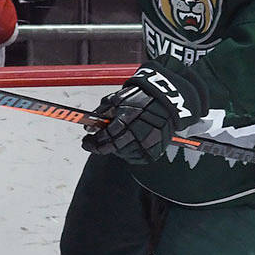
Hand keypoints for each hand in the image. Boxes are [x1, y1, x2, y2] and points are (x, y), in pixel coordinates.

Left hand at [83, 65, 204, 163]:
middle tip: (93, 144)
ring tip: (113, 140)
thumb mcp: (118, 98)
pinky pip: (136, 158)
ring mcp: (148, 144)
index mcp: (127, 119)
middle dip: (100, 147)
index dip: (92, 142)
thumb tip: (89, 126)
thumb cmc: (141, 97)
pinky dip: (128, 153)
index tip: (86, 141)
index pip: (105, 138)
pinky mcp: (155, 150)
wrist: (167, 100)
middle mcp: (138, 133)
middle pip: (113, 148)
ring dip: (115, 149)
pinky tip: (126, 144)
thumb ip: (102, 112)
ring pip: (124, 154)